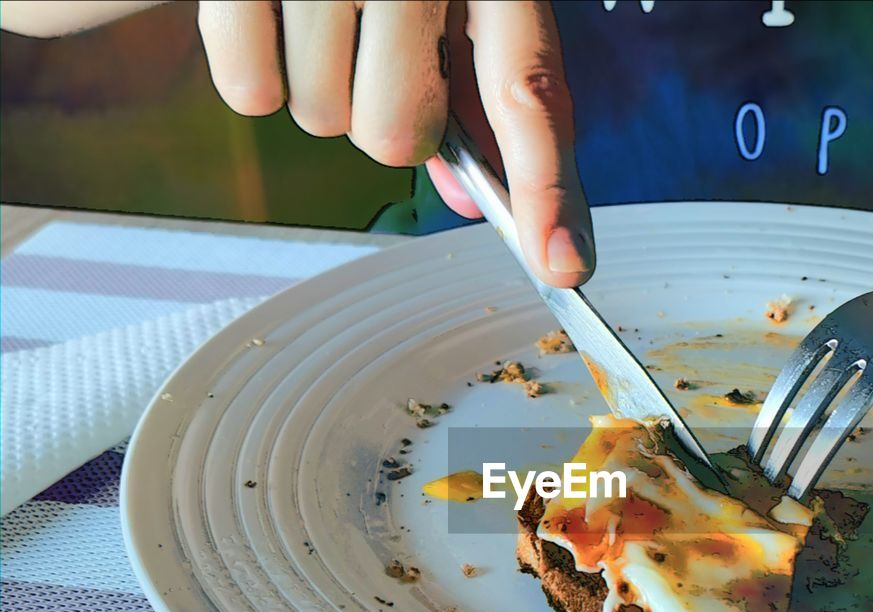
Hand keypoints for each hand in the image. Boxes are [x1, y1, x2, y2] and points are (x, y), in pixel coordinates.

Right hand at [197, 0, 593, 286]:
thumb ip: (472, 90)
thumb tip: (476, 198)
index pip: (530, 93)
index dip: (547, 190)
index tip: (564, 265)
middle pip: (398, 137)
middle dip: (386, 120)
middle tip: (377, 58)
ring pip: (324, 119)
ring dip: (321, 88)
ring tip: (322, 18)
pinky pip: (249, 90)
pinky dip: (253, 71)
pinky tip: (269, 17)